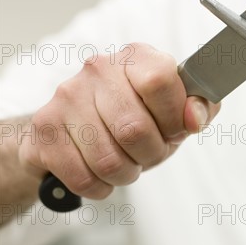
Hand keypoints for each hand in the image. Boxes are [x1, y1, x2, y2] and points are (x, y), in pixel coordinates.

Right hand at [18, 43, 219, 199]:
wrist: (79, 126)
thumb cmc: (138, 115)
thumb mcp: (176, 109)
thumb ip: (201, 107)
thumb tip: (194, 118)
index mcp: (136, 57)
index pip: (159, 80)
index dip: (173, 117)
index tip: (175, 130)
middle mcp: (98, 69)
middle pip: (134, 129)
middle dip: (151, 154)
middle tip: (149, 153)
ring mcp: (67, 96)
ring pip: (108, 160)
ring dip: (126, 174)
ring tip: (126, 163)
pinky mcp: (44, 129)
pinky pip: (83, 177)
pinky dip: (100, 187)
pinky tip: (101, 174)